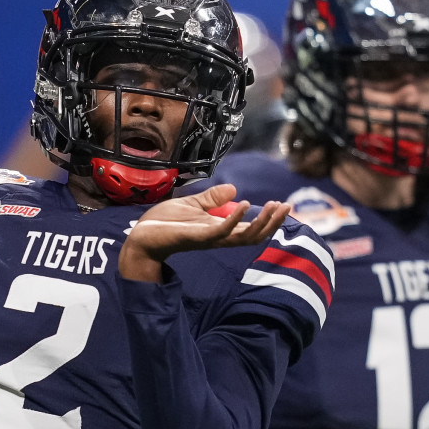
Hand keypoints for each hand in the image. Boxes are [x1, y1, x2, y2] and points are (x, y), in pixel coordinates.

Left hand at [118, 183, 291, 281]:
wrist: (142, 236)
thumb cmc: (164, 224)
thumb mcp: (192, 205)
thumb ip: (212, 199)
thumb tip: (234, 189)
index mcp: (219, 230)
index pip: (250, 228)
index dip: (268, 219)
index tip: (282, 205)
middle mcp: (218, 237)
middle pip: (254, 235)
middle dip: (272, 222)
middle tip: (287, 206)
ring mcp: (209, 238)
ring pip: (244, 236)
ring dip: (262, 222)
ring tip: (274, 206)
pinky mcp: (198, 237)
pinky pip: (222, 231)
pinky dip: (236, 218)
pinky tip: (246, 204)